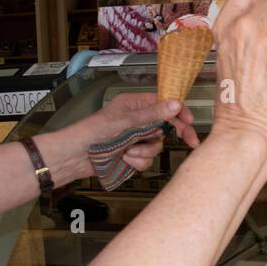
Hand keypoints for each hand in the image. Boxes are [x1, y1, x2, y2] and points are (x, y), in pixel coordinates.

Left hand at [41, 91, 198, 181]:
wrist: (76, 157)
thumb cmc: (93, 132)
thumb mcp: (126, 121)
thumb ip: (153, 114)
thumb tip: (176, 104)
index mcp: (135, 105)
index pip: (164, 104)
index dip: (179, 112)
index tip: (190, 122)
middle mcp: (137, 120)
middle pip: (166, 126)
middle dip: (172, 135)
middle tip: (191, 142)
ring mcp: (135, 139)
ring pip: (157, 146)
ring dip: (144, 151)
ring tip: (128, 152)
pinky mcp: (132, 155)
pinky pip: (147, 159)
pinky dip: (137, 161)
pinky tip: (124, 159)